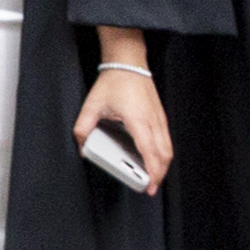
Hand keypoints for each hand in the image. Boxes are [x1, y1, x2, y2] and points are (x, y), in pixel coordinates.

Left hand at [75, 46, 174, 190]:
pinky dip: (163, 153)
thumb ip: (83, 127)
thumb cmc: (115, 81)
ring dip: (163, 164)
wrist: (128, 62)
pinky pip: (166, 139)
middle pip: (164, 154)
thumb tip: (82, 146)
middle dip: (159, 173)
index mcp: (138, 120)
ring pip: (167, 147)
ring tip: (153, 176)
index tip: (150, 184)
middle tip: (149, 187)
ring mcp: (159, 118)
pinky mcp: (159, 115)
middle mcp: (152, 120)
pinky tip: (154, 158)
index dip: (152, 171)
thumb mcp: (92, 104)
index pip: (150, 151)